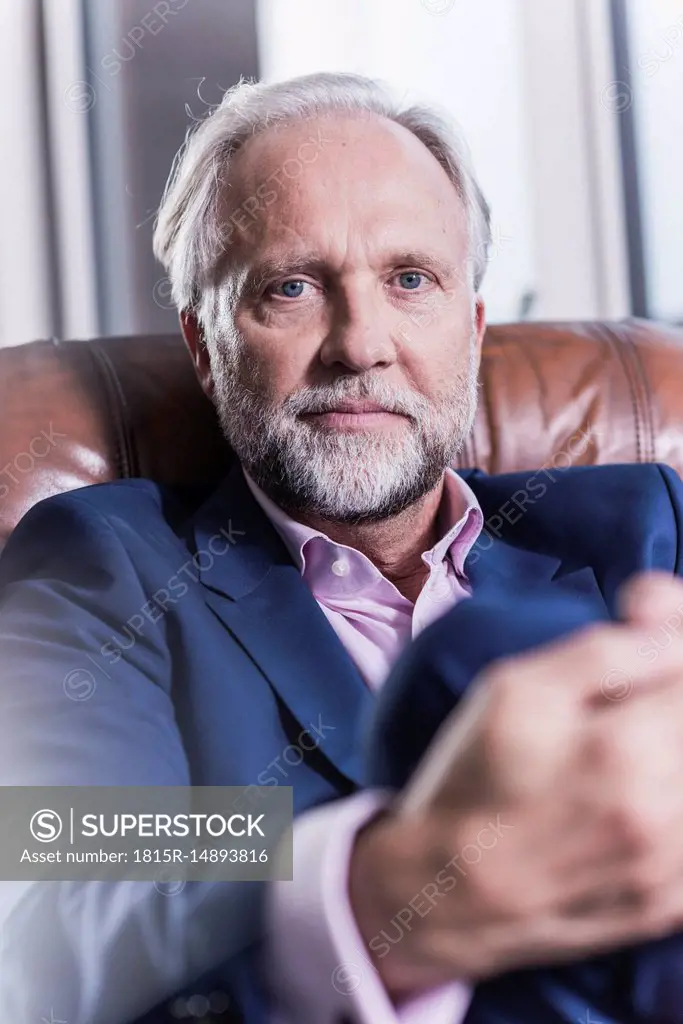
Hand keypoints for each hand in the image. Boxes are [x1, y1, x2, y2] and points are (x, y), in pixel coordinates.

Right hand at [349, 572, 682, 996]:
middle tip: (623, 705)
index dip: (672, 644)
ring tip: (625, 747)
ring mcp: (672, 866)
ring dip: (666, 747)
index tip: (646, 636)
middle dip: (665, 700)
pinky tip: (633, 797)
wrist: (452, 891)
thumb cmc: (475, 777)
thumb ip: (606, 650)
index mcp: (626, 749)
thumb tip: (668, 619)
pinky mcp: (670, 903)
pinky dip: (668, 801)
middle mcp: (666, 812)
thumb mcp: (517, 690)